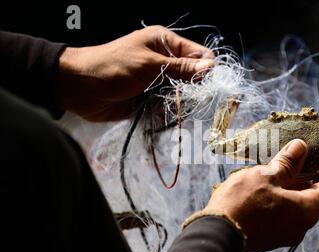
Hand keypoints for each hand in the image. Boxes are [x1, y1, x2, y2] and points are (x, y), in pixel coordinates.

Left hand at [57, 25, 213, 121]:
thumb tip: (211, 68)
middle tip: (185, 99)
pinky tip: (157, 113)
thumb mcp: (149, 64)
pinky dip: (166, 113)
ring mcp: (157, 82)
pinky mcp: (150, 100)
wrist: (79, 89)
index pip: (199, 54)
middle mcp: (164, 62)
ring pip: (182, 95)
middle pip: (194, 77)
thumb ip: (181, 68)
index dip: (207, 69)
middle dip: (193, 90)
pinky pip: (168, 108)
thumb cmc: (112, 68)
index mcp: (165, 43)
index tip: (208, 85)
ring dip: (178, 103)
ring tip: (164, 105)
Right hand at [204, 139, 318, 251]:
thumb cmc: (242, 203)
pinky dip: (277, 203)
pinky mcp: (270, 239)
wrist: (216, 235)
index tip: (313, 159)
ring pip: (296, 208)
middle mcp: (301, 227)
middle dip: (303, 179)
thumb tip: (300, 147)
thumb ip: (287, 163)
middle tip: (286, 162)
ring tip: (269, 175)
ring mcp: (285, 235)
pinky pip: (282, 217)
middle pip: (314, 198)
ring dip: (287, 190)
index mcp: (307, 210)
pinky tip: (259, 192)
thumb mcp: (266, 176)